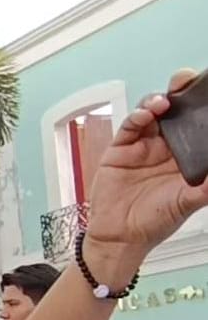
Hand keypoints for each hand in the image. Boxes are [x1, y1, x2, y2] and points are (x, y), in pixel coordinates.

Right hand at [87, 69, 207, 254]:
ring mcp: (141, 146)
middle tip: (187, 80)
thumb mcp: (189, 202)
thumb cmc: (154, 222)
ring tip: (165, 102)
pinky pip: (129, 127)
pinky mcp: (120, 150)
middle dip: (181, 92)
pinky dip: (137, 117)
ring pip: (151, 113)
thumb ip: (206, 187)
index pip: (197, 123)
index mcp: (185, 155)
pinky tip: (146, 114)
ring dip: (158, 102)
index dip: (201, 105)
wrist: (120, 238)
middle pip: (174, 110)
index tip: (207, 89)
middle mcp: (164, 147)